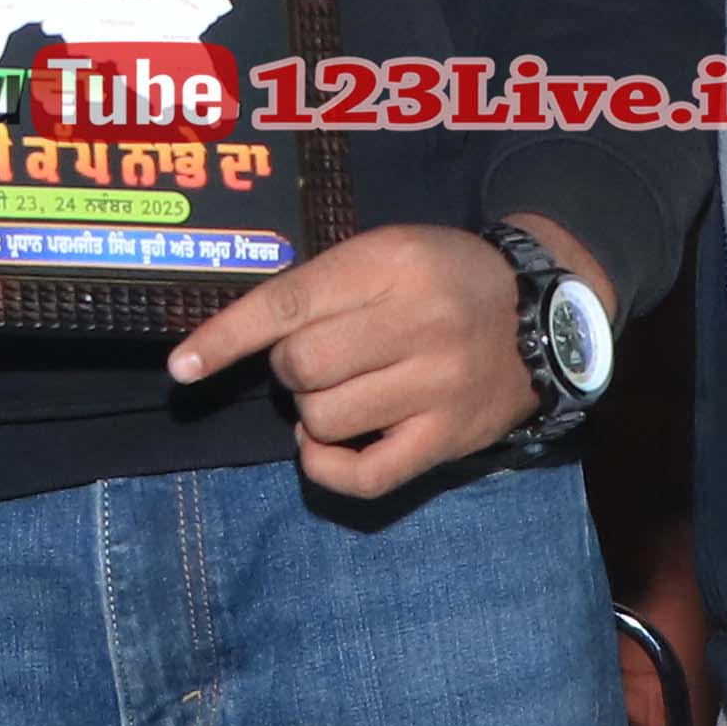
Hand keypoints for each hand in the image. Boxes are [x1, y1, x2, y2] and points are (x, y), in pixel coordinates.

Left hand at [163, 219, 556, 502]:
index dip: (227, 337)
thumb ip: (324, 286)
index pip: (289, 304)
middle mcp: (418, 323)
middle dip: (289, 368)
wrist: (545, 313)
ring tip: (339, 392)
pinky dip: (326, 467)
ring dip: (311, 412)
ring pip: (324, 418)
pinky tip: (323, 448)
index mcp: (393, 263)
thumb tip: (241, 338)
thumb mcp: (389, 250)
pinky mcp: (448, 438)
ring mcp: (437, 386)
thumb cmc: (446, 277)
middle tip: (317, 359)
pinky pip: (364, 475)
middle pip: (301, 366)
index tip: (181, 366)